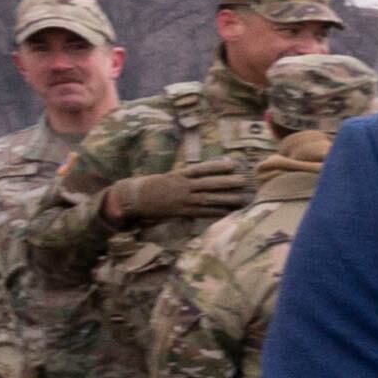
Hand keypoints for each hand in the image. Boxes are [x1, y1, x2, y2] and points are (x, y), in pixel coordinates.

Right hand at [112, 155, 251, 222]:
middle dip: (227, 182)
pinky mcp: (181, 212)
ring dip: (226, 199)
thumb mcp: (168, 177)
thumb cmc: (152, 186)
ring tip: (242, 198)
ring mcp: (182, 199)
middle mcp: (182, 186)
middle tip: (244, 180)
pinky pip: (201, 213)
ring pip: (208, 198)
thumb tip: (204, 175)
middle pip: (208, 183)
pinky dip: (215, 212)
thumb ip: (186, 176)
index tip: (232, 164)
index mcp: (179, 174)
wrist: (134, 198)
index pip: (201, 169)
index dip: (217, 166)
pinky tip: (228, 212)